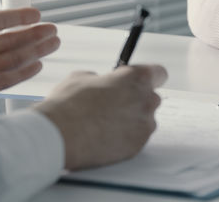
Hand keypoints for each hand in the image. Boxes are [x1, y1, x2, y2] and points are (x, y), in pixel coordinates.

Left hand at [0, 0, 59, 100]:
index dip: (16, 17)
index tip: (38, 14)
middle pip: (6, 41)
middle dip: (32, 35)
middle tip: (54, 30)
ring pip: (9, 59)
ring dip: (32, 51)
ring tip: (53, 44)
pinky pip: (1, 81)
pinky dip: (20, 73)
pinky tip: (37, 65)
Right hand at [36, 65, 167, 169]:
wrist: (60, 135)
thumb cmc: (69, 104)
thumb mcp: (81, 77)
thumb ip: (101, 78)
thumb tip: (102, 83)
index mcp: (136, 78)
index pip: (159, 73)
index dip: (148, 77)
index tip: (139, 82)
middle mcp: (146, 100)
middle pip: (151, 98)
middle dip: (137, 100)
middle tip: (115, 104)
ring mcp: (143, 125)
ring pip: (144, 120)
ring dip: (131, 120)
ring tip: (106, 123)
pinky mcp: (137, 146)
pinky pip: (137, 138)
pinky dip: (125, 137)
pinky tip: (106, 136)